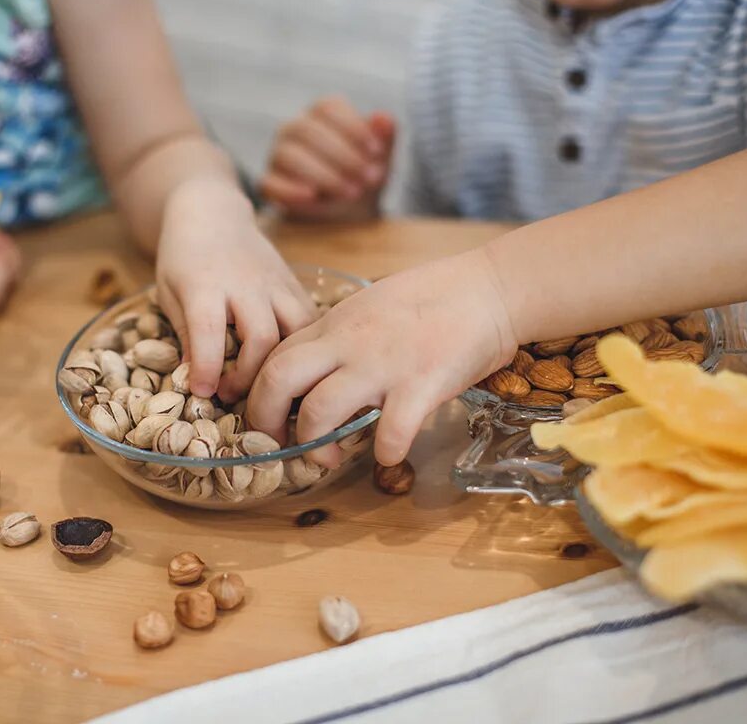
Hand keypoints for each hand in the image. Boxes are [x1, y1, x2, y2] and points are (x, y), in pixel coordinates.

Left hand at [155, 181, 316, 398]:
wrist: (212, 213)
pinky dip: (304, 345)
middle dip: (249, 375)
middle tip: (231, 393)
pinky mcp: (294, 283)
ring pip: (295, 329)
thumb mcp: (169, 293)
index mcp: (204, 284)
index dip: (207, 367)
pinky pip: (310, 318)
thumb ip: (185, 334)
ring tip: (265, 381)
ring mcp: (274, 282)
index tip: (205, 392)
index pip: (208, 330)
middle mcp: (244, 283)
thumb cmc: (183, 258)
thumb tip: (197, 381)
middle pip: (261, 335)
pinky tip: (289, 361)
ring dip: (283, 362)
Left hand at [246, 249, 516, 466]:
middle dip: (266, 420)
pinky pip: (389, 433)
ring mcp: (382, 365)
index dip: (257, 393)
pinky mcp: (421, 385)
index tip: (265, 418)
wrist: (489, 288)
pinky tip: (389, 455)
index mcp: (333, 324)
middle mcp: (348, 343)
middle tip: (281, 443)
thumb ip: (339, 336)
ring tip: (330, 457)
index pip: (272, 358)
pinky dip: (384, 454)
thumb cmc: (433, 298)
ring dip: (316, 445)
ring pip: (319, 410)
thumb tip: (315, 372)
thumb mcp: (370, 306)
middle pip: (277, 380)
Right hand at [261, 96, 395, 219]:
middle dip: (343, 156)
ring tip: (351, 192)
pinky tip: (314, 197)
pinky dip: (291, 190)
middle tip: (370, 178)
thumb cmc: (363, 176)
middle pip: (309, 130)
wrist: (348, 214)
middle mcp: (294, 128)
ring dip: (324, 175)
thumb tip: (383, 117)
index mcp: (321, 113)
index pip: (328, 107)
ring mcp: (278, 155)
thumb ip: (385, 136)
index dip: (353, 127)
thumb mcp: (380, 158)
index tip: (376, 151)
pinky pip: (271, 183)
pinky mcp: (269, 183)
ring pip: (291, 156)